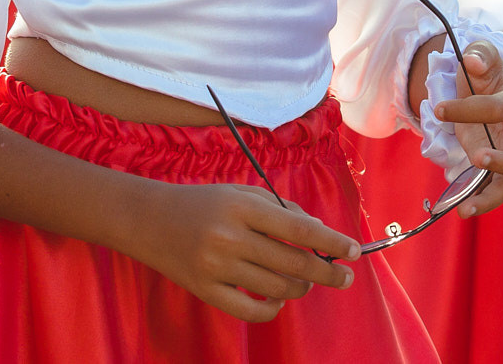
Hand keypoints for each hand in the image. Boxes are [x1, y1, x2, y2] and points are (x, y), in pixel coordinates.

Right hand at [123, 182, 359, 323]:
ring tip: (306, 282)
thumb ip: (280, 209)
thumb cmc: (202, 202)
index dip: (331, 241)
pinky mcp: (206, 291)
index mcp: (242, 206)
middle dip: (327, 272)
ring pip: (277, 289)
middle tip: (344, 277)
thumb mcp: (241, 192)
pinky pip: (251, 311)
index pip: (298, 228)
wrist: (148, 220)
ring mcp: (217, 268)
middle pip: (294, 264)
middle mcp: (230, 237)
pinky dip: (273, 309)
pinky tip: (279, 299)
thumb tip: (318, 235)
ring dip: (301, 289)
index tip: (354, 251)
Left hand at [432, 39, 502, 218]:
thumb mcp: (482, 56)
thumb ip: (480, 54)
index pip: (499, 108)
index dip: (469, 109)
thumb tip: (473, 61)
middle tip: (479, 159)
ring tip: (466, 208)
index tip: (438, 109)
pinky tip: (462, 209)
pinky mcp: (499, 170)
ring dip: (492, 196)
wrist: (485, 90)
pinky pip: (495, 190)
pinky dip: (481, 201)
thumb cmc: (485, 74)